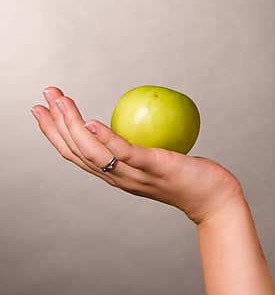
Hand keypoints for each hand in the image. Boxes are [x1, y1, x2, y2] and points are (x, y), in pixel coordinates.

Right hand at [32, 86, 242, 224]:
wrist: (214, 199)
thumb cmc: (190, 176)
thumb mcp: (159, 158)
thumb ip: (143, 144)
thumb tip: (139, 113)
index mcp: (115, 175)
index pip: (76, 153)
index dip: (54, 132)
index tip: (40, 109)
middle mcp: (118, 178)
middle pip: (77, 151)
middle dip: (55, 123)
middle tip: (44, 95)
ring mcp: (135, 175)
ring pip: (93, 151)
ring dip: (73, 125)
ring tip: (61, 101)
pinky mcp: (154, 168)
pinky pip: (125, 152)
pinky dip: (106, 138)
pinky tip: (93, 121)